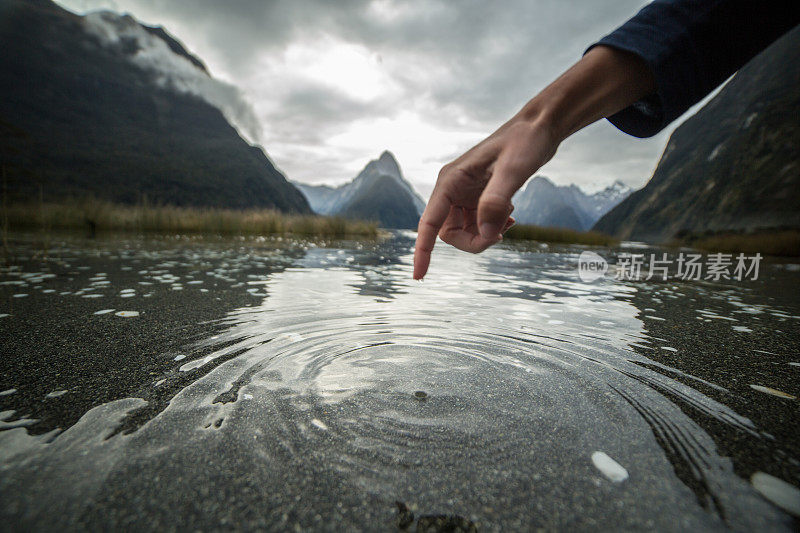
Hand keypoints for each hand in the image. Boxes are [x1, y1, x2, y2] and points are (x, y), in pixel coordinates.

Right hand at [413, 116, 559, 279]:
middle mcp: (452, 188)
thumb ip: (496, 201)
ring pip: (463, 231)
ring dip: (484, 234)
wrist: (539, 127)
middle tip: (500, 235)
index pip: (429, 223)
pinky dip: (491, 227)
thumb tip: (485, 234)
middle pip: (449, 233)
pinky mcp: (477, 196)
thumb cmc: (525, 141)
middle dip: (473, 241)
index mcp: (450, 180)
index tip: (419, 277)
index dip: (422, 251)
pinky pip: (476, 224)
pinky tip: (509, 218)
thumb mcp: (515, 170)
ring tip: (509, 220)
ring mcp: (464, 193)